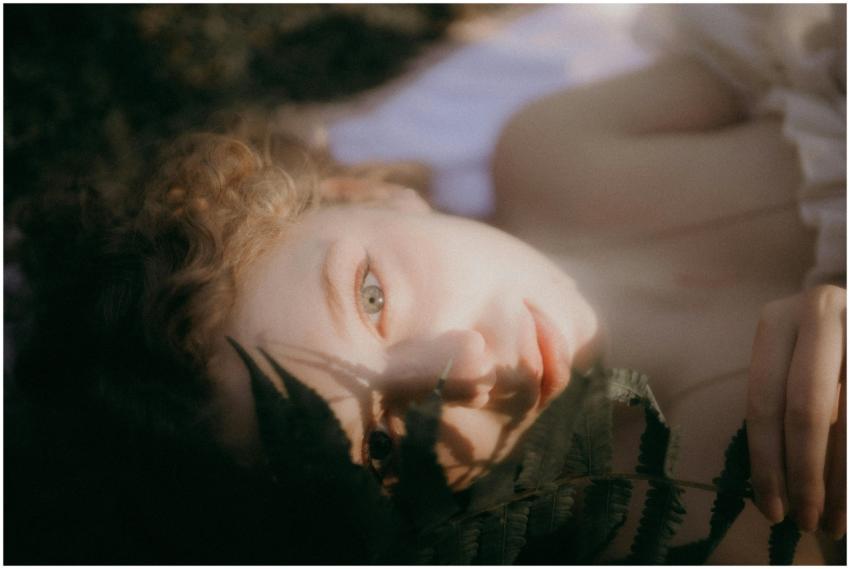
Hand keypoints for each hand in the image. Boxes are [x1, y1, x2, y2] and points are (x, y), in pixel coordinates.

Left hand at [747, 285, 845, 537]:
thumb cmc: (818, 351)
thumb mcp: (792, 364)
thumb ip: (781, 408)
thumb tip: (771, 489)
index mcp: (778, 322)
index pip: (763, 404)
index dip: (766, 463)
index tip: (771, 510)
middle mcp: (819, 314)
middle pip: (805, 411)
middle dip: (806, 475)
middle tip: (806, 523)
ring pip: (847, 421)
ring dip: (842, 482)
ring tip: (834, 523)